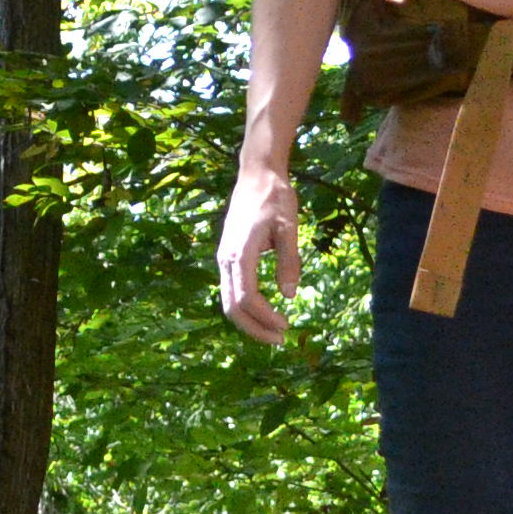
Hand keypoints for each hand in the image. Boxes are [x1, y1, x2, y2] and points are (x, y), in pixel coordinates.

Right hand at [217, 158, 302, 345]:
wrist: (256, 174)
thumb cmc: (275, 197)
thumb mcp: (288, 227)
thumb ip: (288, 261)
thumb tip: (289, 295)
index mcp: (240, 253)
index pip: (247, 298)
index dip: (265, 317)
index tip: (287, 325)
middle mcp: (226, 260)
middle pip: (231, 307)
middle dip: (255, 328)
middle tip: (280, 339)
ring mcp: (224, 258)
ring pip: (228, 301)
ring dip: (249, 321)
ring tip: (273, 331)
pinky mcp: (227, 256)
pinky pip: (230, 290)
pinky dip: (244, 307)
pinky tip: (263, 311)